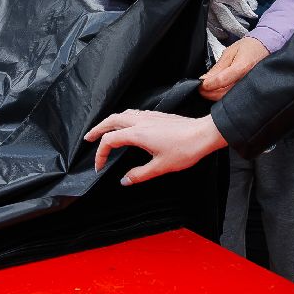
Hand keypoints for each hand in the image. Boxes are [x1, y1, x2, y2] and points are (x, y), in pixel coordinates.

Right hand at [86, 110, 226, 184]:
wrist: (204, 134)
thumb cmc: (185, 150)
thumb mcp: (161, 167)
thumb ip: (139, 175)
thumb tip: (124, 180)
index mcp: (137, 133)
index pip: (110, 140)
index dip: (100, 153)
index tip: (98, 166)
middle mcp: (141, 121)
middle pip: (111, 120)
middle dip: (98, 129)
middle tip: (88, 139)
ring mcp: (149, 116)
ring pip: (122, 114)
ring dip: (110, 122)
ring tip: (104, 130)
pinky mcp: (157, 115)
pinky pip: (133, 113)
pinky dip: (123, 118)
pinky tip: (127, 125)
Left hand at [200, 36, 268, 100]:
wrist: (266, 48)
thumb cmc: (249, 48)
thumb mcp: (230, 52)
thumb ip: (218, 67)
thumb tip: (205, 79)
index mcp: (242, 67)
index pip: (221, 80)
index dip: (208, 84)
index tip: (200, 84)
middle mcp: (248, 80)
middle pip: (224, 93)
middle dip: (209, 93)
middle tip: (201, 88)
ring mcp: (250, 88)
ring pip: (229, 98)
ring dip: (216, 96)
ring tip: (209, 89)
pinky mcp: (250, 91)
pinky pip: (235, 98)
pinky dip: (224, 96)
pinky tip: (219, 91)